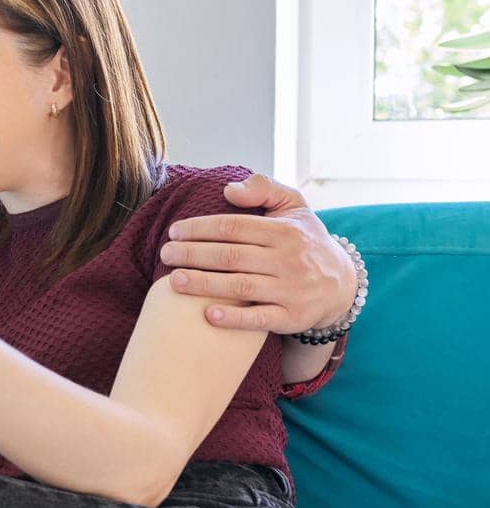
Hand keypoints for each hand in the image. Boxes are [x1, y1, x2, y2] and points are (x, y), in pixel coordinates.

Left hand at [160, 173, 357, 332]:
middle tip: (165, 255)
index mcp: (285, 231)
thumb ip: (264, 189)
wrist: (343, 284)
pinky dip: (234, 318)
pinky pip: (261, 319)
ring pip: (241, 287)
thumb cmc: (305, 240)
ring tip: (173, 281)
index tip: (174, 232)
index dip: (200, 228)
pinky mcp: (293, 317)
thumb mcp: (294, 206)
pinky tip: (207, 315)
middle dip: (193, 254)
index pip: (233, 227)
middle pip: (232, 256)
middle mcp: (289, 260)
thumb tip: (228, 189)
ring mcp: (292, 290)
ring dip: (204, 284)